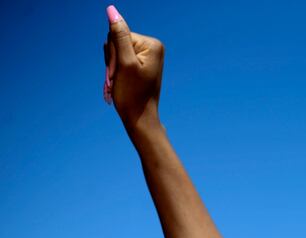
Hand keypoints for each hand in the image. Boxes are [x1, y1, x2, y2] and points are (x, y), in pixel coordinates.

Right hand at [104, 6, 163, 128]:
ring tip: (120, 81)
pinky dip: (114, 70)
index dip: (113, 54)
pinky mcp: (139, 63)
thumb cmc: (132, 94)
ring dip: (112, 66)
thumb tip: (111, 10)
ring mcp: (146, 55)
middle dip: (112, 60)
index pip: (118, 34)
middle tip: (119, 78)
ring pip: (114, 50)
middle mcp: (152, 47)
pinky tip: (120, 81)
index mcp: (152, 44)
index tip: (120, 71)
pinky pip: (118, 58)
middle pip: (116, 41)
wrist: (138, 118)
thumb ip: (118, 36)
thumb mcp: (123, 63)